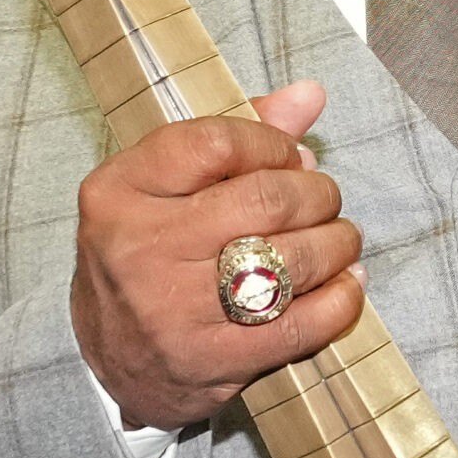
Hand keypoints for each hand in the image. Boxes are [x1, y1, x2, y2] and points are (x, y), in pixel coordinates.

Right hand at [71, 81, 366, 429]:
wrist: (113, 362)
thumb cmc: (147, 256)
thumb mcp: (163, 188)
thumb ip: (235, 136)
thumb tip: (309, 96)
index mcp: (120, 190)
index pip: (218, 142)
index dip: (273, 144)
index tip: (291, 158)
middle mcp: (141, 247)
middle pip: (267, 200)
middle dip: (317, 194)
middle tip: (324, 200)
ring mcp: (174, 310)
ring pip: (292, 260)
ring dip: (337, 243)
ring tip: (340, 239)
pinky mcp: (212, 361)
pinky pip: (302, 325)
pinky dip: (340, 300)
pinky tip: (345, 284)